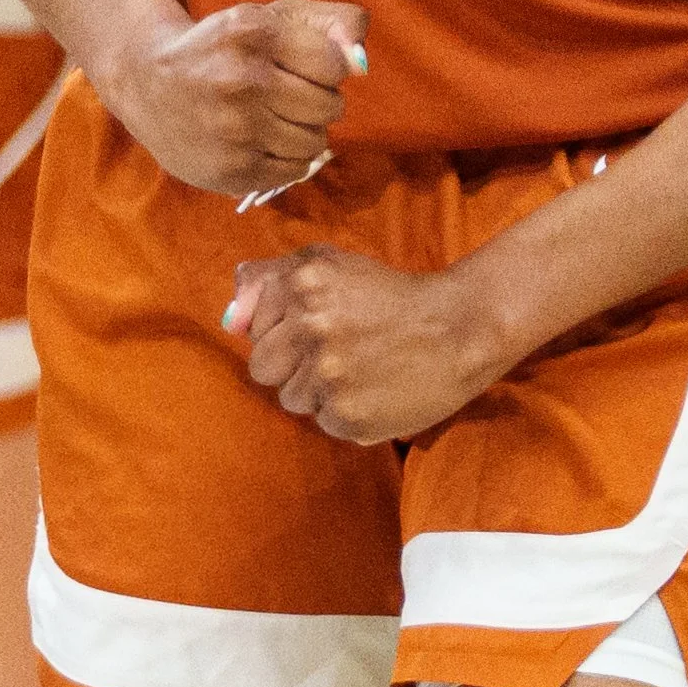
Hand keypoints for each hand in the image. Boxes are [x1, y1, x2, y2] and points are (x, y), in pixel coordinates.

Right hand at [104, 0, 366, 197]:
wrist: (149, 83)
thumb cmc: (223, 47)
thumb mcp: (268, 17)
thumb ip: (328, 22)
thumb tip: (361, 60)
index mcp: (252, 33)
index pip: (334, 65)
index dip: (326, 69)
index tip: (304, 68)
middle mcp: (242, 81)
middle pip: (330, 107)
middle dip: (318, 102)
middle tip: (288, 96)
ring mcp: (234, 130)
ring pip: (315, 143)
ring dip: (304, 133)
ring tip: (272, 119)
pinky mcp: (230, 169)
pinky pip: (294, 172)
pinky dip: (287, 159)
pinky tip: (262, 141)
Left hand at [226, 245, 496, 443]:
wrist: (457, 329)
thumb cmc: (391, 296)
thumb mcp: (332, 263)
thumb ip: (272, 277)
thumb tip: (230, 314)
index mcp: (303, 284)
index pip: (254, 328)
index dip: (283, 331)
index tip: (316, 327)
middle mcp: (310, 328)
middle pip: (263, 368)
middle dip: (290, 364)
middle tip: (331, 354)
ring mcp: (327, 376)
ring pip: (291, 399)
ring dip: (317, 390)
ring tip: (358, 370)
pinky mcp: (346, 417)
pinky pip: (323, 423)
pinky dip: (344, 412)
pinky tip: (373, 390)